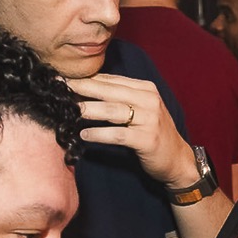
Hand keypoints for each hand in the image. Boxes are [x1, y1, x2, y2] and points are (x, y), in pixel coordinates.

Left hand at [67, 73, 198, 189]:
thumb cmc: (154, 134)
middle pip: (109, 91)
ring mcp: (150, 119)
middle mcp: (149, 100)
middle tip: (60, 85)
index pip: (111, 80)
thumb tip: (87, 88)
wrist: (178, 160)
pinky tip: (85, 135)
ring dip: (88, 110)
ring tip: (69, 110)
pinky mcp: (147, 139)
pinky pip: (118, 134)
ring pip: (112, 111)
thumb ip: (120, 98)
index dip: (86, 78)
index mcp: (145, 89)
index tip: (64, 77)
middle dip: (82, 87)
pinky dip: (99, 134)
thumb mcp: (141, 110)